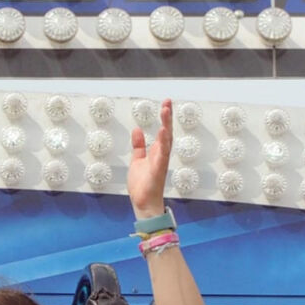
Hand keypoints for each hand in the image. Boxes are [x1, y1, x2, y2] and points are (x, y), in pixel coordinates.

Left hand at [128, 98, 171, 220]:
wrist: (142, 201)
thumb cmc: (142, 184)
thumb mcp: (137, 160)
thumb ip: (138, 145)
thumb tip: (137, 130)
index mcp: (157, 151)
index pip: (162, 130)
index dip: (164, 118)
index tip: (165, 104)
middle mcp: (161, 154)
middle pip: (167, 131)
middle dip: (167, 117)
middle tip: (167, 102)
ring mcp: (161, 160)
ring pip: (166, 140)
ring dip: (166, 125)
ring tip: (165, 111)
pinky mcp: (158, 168)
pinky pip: (163, 154)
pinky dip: (163, 143)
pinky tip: (163, 132)